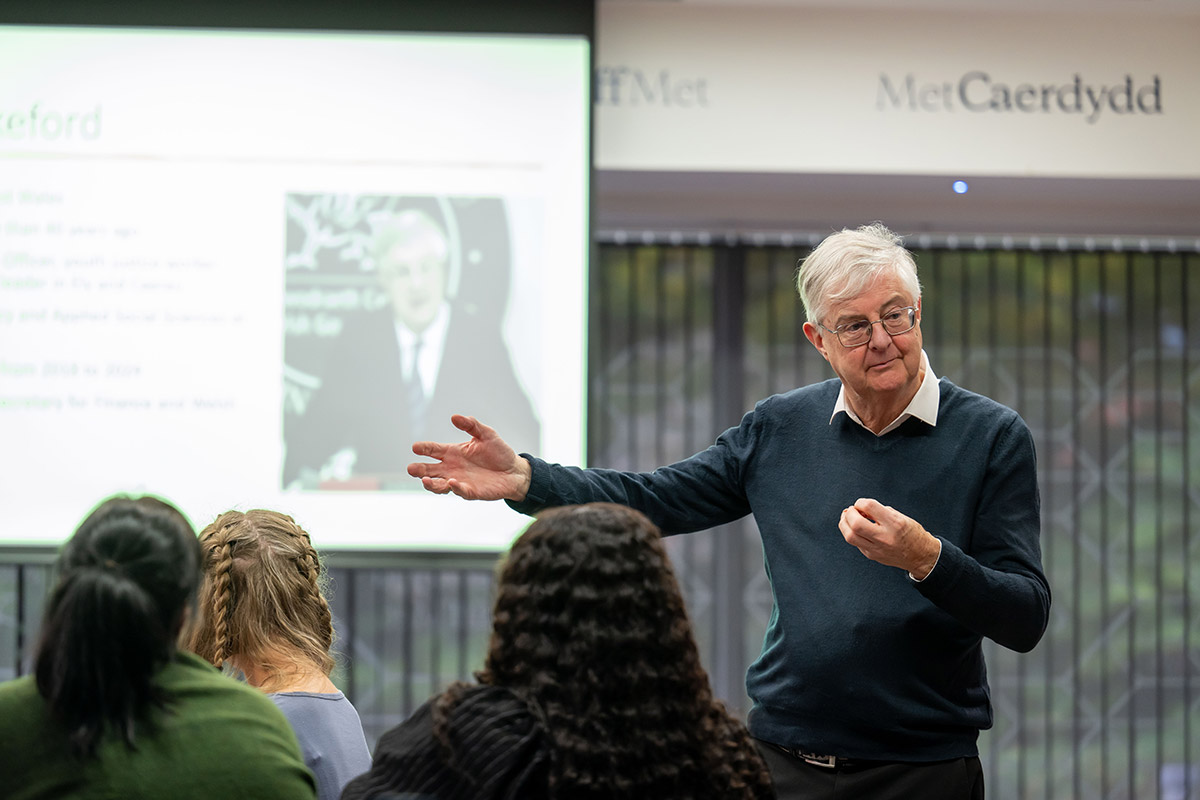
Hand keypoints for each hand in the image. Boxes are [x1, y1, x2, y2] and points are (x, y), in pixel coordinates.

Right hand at [407, 414, 532, 501]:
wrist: (514, 471)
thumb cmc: (499, 452)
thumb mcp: (486, 434)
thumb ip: (471, 425)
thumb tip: (455, 417)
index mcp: (453, 452)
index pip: (433, 450)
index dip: (424, 449)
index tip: (415, 447)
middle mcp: (452, 468)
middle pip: (430, 470)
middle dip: (419, 470)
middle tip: (411, 469)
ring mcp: (460, 481)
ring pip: (439, 485)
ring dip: (431, 484)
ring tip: (425, 480)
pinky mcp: (471, 492)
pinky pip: (460, 491)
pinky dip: (455, 488)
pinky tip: (452, 482)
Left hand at [838, 498, 940, 579]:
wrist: (920, 556)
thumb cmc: (912, 534)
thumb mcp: (901, 516)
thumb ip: (880, 511)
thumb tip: (860, 508)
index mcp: (894, 523)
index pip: (869, 506)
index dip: (861, 502)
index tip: (862, 504)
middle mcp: (884, 537)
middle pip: (855, 524)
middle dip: (849, 514)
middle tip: (852, 510)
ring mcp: (877, 549)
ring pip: (850, 536)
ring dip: (844, 524)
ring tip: (848, 518)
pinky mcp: (872, 555)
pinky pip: (855, 543)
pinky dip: (852, 533)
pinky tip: (857, 530)